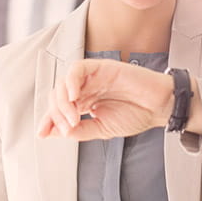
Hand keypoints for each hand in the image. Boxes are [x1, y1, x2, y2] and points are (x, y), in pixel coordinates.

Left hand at [37, 58, 177, 140]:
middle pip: (57, 95)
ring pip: (64, 82)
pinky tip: (75, 97)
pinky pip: (77, 69)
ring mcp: (92, 77)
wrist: (159, 107)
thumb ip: (80, 130)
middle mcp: (85, 88)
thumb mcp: (102, 129)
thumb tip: (58, 133)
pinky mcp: (102, 66)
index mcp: (84, 102)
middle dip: (56, 113)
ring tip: (73, 118)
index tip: (42, 134)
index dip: (48, 119)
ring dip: (63, 102)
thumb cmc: (137, 115)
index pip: (58, 108)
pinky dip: (71, 82)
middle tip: (67, 128)